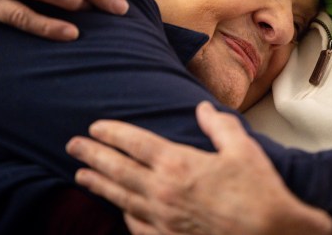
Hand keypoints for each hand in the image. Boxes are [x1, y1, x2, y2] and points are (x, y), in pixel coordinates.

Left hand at [66, 101, 331, 234]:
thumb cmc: (259, 192)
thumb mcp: (243, 149)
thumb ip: (218, 125)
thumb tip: (201, 109)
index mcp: (178, 165)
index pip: (135, 143)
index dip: (112, 133)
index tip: (94, 127)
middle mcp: (163, 193)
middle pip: (118, 170)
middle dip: (92, 156)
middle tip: (72, 146)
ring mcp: (162, 220)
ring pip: (120, 198)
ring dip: (98, 185)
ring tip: (80, 176)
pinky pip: (136, 226)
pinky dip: (123, 214)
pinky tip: (118, 209)